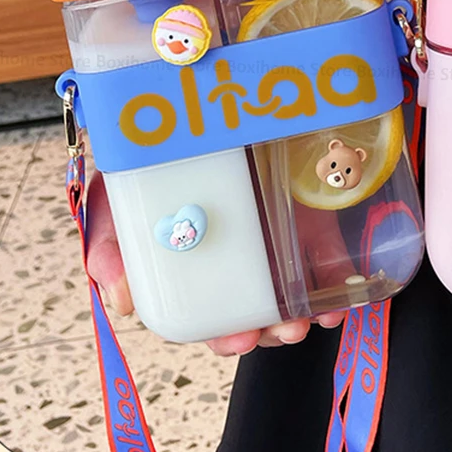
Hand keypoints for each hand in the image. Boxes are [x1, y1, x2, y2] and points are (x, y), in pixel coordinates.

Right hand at [84, 172, 346, 354]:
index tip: (240, 338)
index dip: (227, 335)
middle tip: (282, 330)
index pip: (213, 315)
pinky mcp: (306, 210)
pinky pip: (327, 251)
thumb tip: (122, 303)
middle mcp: (238, 255)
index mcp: (196, 263)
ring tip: (311, 317)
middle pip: (259, 307)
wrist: (179, 112)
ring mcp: (275, 234)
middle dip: (272, 328)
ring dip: (305, 310)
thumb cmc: (145, 166)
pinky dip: (337, 280)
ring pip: (294, 287)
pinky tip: (341, 296)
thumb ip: (111, 248)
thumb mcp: (115, 201)